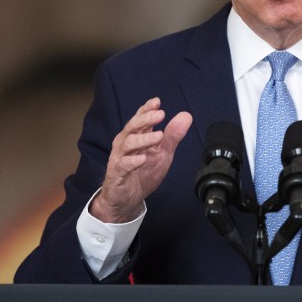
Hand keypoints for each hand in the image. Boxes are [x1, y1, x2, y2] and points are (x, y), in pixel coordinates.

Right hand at [91, 97, 192, 222]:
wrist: (128, 199)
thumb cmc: (142, 173)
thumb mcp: (162, 153)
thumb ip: (172, 136)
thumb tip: (186, 116)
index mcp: (135, 137)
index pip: (139, 119)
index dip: (146, 109)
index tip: (157, 102)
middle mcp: (125, 144)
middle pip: (132, 127)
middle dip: (145, 119)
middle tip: (160, 115)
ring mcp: (119, 159)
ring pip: (127, 144)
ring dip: (143, 139)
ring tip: (158, 136)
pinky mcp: (116, 174)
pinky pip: (122, 166)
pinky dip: (132, 161)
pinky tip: (142, 158)